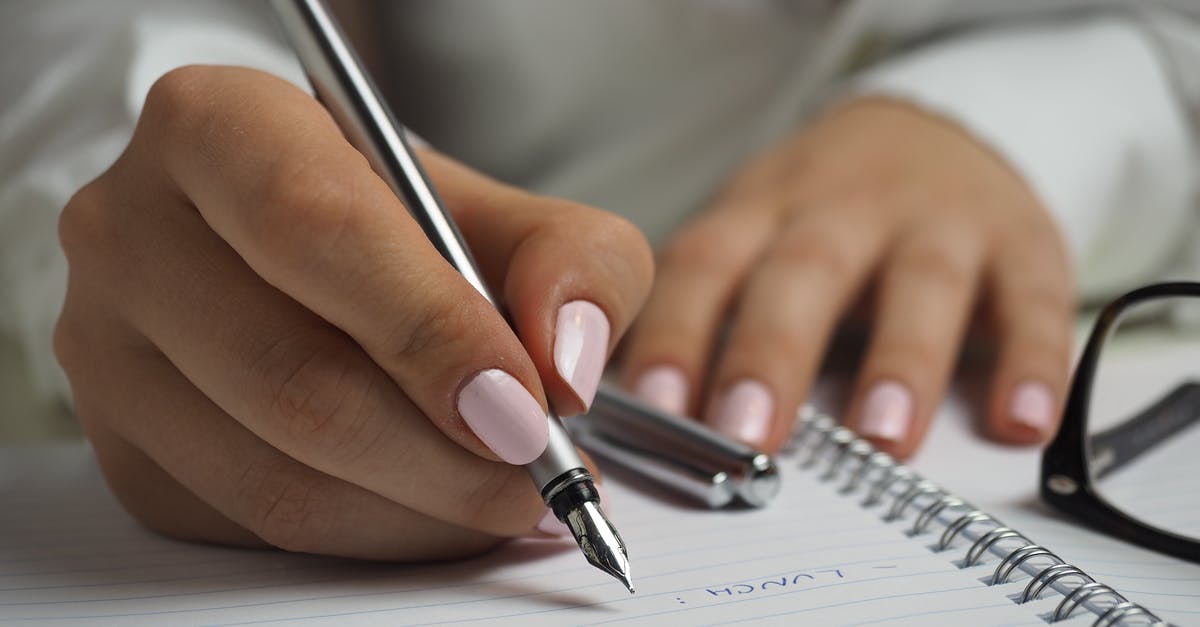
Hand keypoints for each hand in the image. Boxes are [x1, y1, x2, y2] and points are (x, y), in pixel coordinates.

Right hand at [54, 66, 652, 559]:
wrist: (309, 261)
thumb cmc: (406, 227)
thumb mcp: (510, 212)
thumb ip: (574, 262)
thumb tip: (566, 365)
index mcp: (217, 126)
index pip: (317, 229)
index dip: (431, 330)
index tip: (526, 406)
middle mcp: (133, 231)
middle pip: (293, 375)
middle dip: (445, 453)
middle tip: (540, 473)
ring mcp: (108, 351)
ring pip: (275, 476)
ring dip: (421, 510)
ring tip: (507, 496)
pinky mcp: (125, 450)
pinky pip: (257, 528)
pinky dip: (375, 535)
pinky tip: (435, 507)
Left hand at [621, 98, 1071, 457]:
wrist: (935, 131)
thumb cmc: (822, 213)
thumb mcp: (754, 234)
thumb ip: (708, 313)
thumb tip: (645, 421)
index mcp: (763, 211)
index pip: (705, 266)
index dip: (676, 333)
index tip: (654, 407)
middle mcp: (845, 209)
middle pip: (804, 272)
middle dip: (772, 353)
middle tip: (748, 434)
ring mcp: (937, 221)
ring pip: (920, 284)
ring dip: (902, 361)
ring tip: (882, 438)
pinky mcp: (1022, 243)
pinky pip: (1033, 300)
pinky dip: (1032, 361)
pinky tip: (1021, 422)